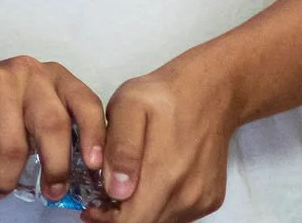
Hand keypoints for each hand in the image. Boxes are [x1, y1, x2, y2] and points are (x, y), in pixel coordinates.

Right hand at [0, 57, 104, 202]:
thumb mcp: (29, 115)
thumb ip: (55, 134)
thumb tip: (85, 177)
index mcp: (52, 76)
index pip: (85, 103)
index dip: (94, 136)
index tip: (95, 167)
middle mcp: (29, 72)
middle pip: (52, 126)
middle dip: (55, 168)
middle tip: (51, 192)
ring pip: (14, 146)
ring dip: (5, 177)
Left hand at [84, 59, 237, 222]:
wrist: (210, 91)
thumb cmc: (162, 95)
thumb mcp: (127, 106)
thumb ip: (120, 149)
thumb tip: (116, 191)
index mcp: (164, 174)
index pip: (130, 222)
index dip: (106, 219)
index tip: (91, 206)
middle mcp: (187, 194)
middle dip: (119, 217)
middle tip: (102, 196)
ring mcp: (201, 199)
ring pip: (161, 221)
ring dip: (140, 210)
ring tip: (124, 186)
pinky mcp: (210, 199)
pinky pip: (178, 214)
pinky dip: (159, 205)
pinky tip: (148, 182)